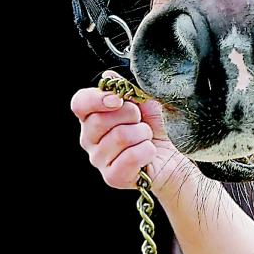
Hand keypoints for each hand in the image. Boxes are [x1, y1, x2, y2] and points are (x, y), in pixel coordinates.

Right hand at [70, 71, 191, 196]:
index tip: (118, 99)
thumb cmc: (155, 123)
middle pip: (99, 120)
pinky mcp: (112, 177)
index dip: (96, 99)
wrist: (173, 151)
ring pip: (119, 137)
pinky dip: (147, 150)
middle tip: (140, 119)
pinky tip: (149, 152)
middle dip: (129, 115)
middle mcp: (90, 138)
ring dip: (142, 133)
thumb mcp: (143, 98)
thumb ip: (124, 87)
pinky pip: (130, 157)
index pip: (79, 103)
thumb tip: (108, 76)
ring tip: (146, 136)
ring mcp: (99, 159)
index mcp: (93, 115)